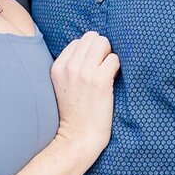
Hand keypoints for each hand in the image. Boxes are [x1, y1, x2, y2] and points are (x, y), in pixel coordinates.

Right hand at [50, 32, 120, 160]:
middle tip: (103, 66)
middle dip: (101, 48)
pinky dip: (117, 68)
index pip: (79, 41)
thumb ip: (70, 67)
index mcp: (58, 67)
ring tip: (108, 72)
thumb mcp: (62, 86)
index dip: (89, 52)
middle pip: (92, 37)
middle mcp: (70, 67)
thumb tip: (90, 50)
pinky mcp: (100, 81)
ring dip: (109, 56)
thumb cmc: (75, 113)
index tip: (92, 67)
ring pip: (103, 43)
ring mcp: (84, 73)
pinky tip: (113, 80)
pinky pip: (114, 59)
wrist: (78, 137)